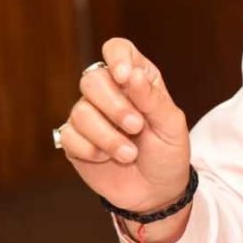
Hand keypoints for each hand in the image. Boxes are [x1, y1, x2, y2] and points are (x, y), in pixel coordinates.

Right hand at [60, 38, 190, 213]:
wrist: (157, 192)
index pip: (118, 50)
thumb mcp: (172, 125)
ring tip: (130, 154)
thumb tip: (132, 74)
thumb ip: (153, 99)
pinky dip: (91, 150)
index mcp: (137, 80)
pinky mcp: (75, 141)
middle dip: (115, 106)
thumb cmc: (168, 153)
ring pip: (80, 111)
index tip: (125, 77)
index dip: (117, 58)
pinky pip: (70, 136)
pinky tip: (107, 159)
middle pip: (92, 79)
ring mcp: (90, 116)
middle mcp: (110, 93)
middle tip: (136, 127)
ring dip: (108, 136)